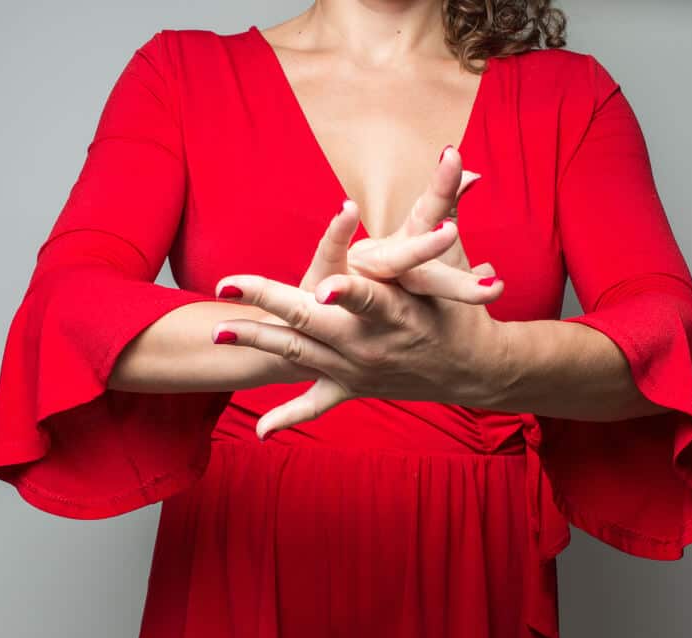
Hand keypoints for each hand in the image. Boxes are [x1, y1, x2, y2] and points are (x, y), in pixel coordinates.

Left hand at [213, 148, 506, 437]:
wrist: (474, 371)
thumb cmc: (460, 307)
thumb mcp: (451, 255)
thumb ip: (443, 200)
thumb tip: (451, 149)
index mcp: (398, 310)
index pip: (370, 298)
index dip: (348, 292)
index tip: (324, 289)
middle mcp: (373, 345)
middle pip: (313, 323)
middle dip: (268, 303)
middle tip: (228, 287)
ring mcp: (359, 370)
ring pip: (300, 353)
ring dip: (258, 340)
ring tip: (217, 328)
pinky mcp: (353, 388)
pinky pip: (316, 404)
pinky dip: (289, 417)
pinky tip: (260, 433)